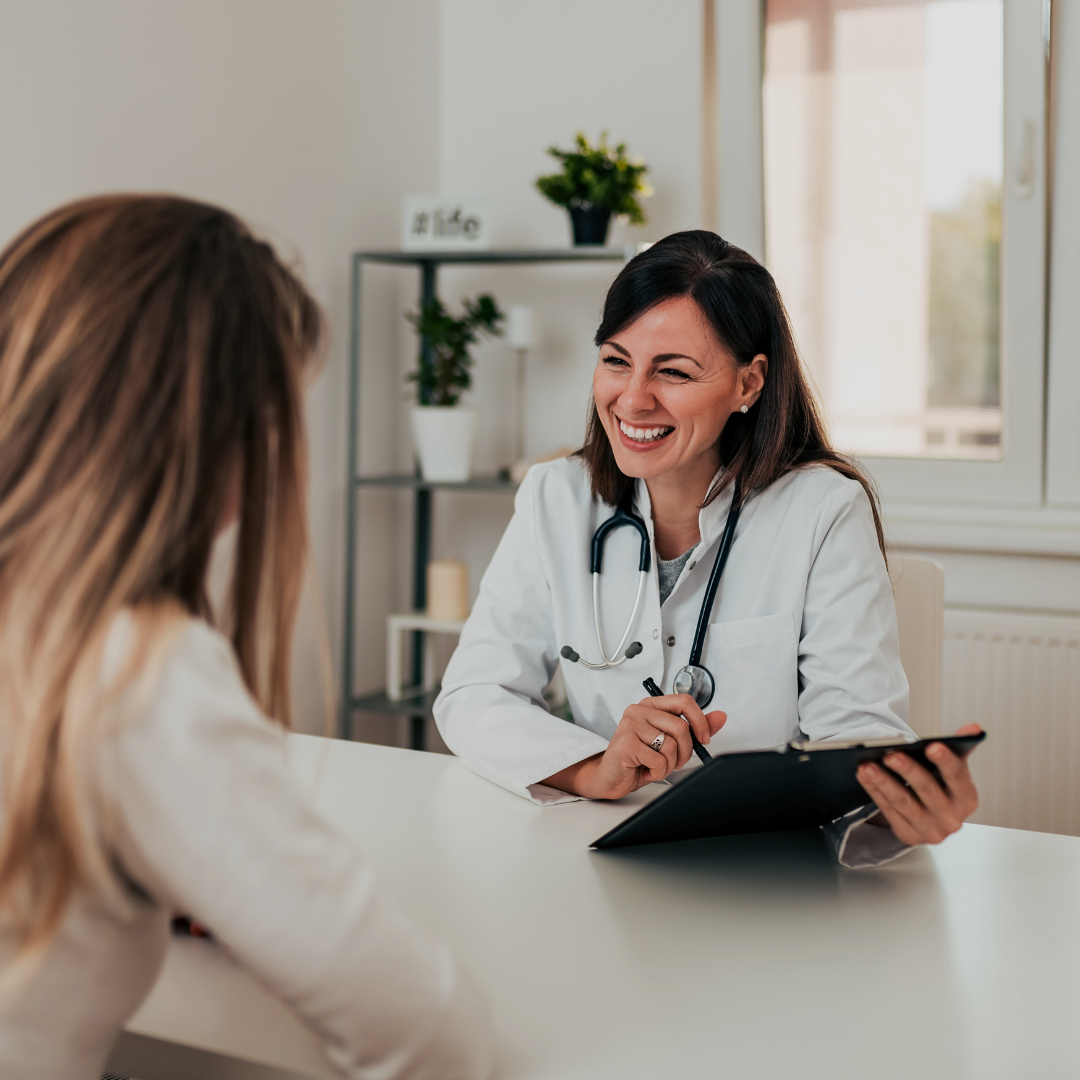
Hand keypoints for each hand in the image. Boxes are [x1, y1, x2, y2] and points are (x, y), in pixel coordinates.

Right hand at [543, 694, 725, 799]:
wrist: (610, 777)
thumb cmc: (639, 759)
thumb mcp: (670, 742)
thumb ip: (694, 728)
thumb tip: (720, 716)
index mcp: (651, 705)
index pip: (684, 701)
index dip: (700, 721)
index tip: (704, 739)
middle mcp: (638, 710)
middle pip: (681, 728)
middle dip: (685, 752)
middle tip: (675, 762)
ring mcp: (630, 725)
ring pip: (672, 746)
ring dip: (669, 764)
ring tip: (655, 766)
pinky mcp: (626, 743)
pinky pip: (659, 761)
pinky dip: (657, 772)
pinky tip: (645, 770)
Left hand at [856, 724, 980, 846]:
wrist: (933, 819)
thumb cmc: (942, 788)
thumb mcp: (954, 769)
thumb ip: (959, 747)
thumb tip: (973, 728)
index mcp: (966, 799)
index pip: (958, 778)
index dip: (946, 762)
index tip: (932, 746)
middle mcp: (951, 819)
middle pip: (927, 790)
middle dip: (908, 771)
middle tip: (890, 754)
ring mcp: (930, 830)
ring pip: (903, 803)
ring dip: (883, 782)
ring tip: (867, 765)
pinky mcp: (909, 835)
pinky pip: (888, 811)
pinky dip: (874, 792)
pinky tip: (864, 776)